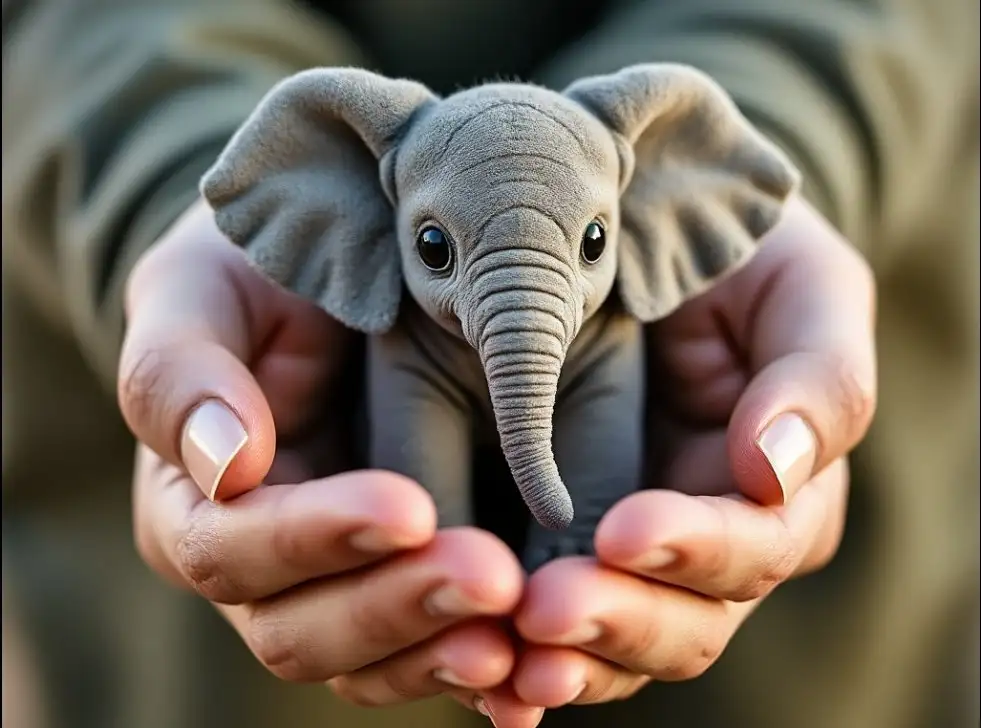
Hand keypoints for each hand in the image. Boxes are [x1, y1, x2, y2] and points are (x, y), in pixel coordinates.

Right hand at [119, 200, 526, 709]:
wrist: (314, 293)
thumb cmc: (246, 286)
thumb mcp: (196, 295)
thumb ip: (180, 373)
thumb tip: (224, 464)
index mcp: (189, 509)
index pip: (231, 550)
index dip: (313, 538)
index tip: (408, 508)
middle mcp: (254, 571)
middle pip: (300, 633)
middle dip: (395, 608)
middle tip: (491, 578)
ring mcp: (327, 590)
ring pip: (368, 663)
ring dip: (442, 650)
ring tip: (519, 627)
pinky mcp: (394, 591)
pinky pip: (426, 652)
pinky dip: (473, 661)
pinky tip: (532, 661)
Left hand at [504, 196, 876, 710]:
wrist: (670, 244)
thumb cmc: (751, 267)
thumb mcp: (806, 293)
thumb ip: (819, 380)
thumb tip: (774, 470)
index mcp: (787, 497)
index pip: (754, 549)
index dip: (696, 550)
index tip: (623, 532)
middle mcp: (718, 547)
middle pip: (686, 623)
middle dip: (619, 620)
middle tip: (543, 610)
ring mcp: (644, 559)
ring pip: (618, 643)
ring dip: (565, 654)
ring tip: (505, 653)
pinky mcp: (571, 549)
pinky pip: (555, 621)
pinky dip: (519, 649)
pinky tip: (481, 662)